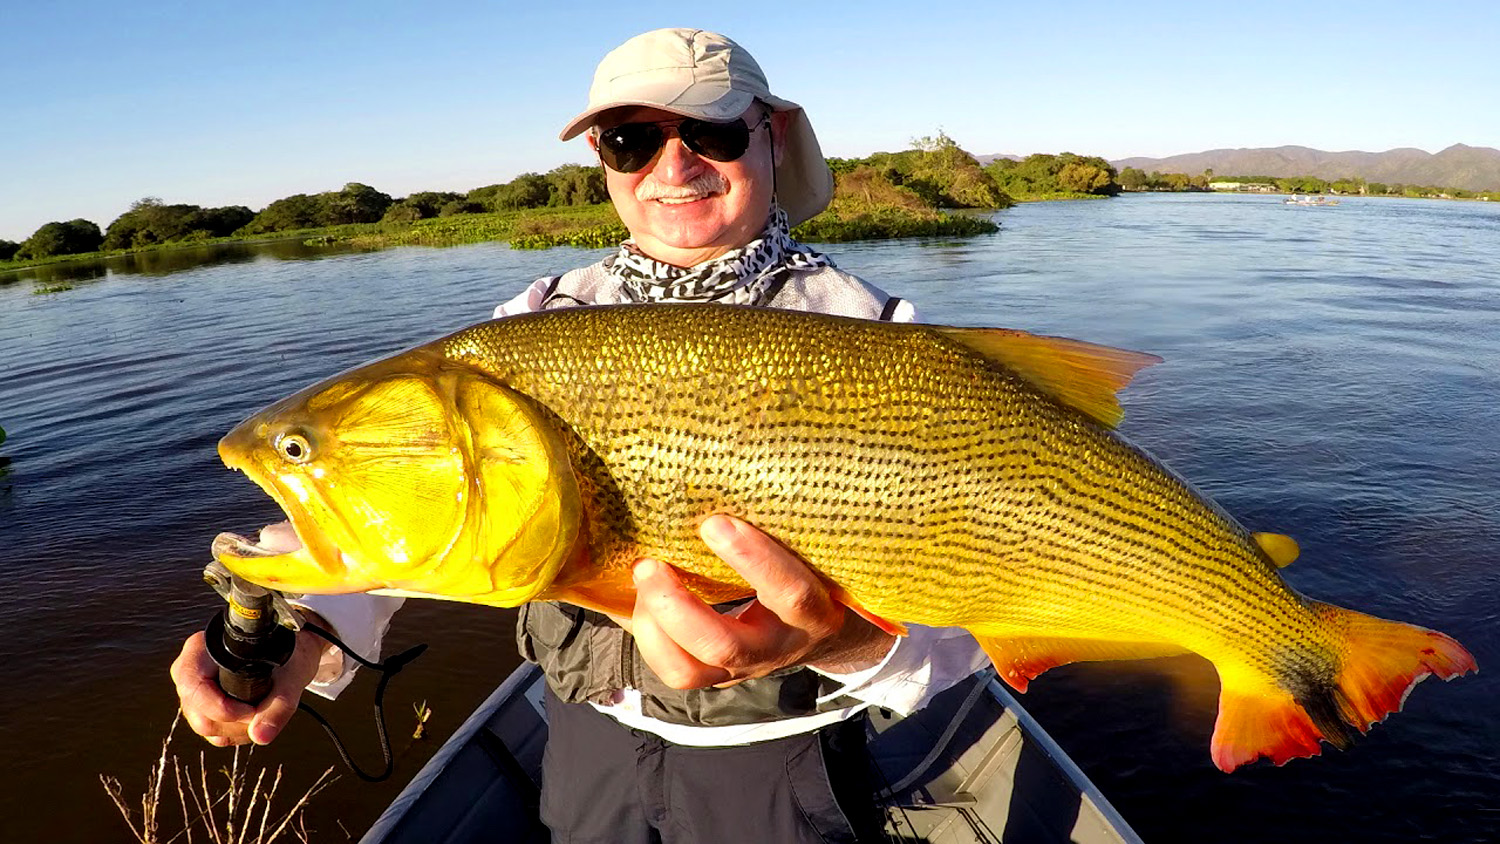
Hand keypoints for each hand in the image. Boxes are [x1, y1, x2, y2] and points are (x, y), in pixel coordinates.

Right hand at [169, 623, 324, 746]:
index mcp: (203, 651)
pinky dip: (238, 732)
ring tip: (264, 712)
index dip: (222, 707)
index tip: (253, 710)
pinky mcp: (205, 707)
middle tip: (264, 711)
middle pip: (198, 714)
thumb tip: (260, 736)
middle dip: (235, 722)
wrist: (293, 652)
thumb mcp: (292, 676)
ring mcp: (196, 691)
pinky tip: (256, 718)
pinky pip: (214, 732)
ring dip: (239, 730)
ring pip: (206, 727)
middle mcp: (192, 670)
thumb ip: (278, 706)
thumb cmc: (290, 654)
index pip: (194, 689)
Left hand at [619, 514, 895, 688]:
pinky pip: (672, 669)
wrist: (815, 628)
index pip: (792, 596)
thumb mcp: (810, 552)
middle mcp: (778, 648)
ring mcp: (741, 669)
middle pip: (726, 647)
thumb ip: (783, 525)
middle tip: (650, 564)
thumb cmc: (808, 568)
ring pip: (689, 671)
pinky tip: (637, 598)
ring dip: (654, 624)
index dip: (754, 562)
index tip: (716, 523)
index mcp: (813, 613)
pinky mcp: (712, 678)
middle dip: (680, 607)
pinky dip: (647, 635)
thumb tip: (727, 467)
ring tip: (641, 576)